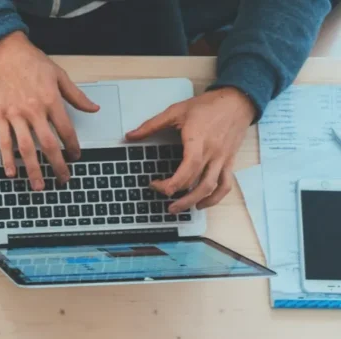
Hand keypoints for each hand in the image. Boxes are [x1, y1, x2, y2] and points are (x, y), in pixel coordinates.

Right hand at [0, 32, 98, 190]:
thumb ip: (76, 95)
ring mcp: (15, 115)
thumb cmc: (32, 62)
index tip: (76, 157)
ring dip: (33, 169)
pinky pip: (4, 142)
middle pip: (48, 144)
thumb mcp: (59, 75)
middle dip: (57, 165)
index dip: (72, 146)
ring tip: (39, 185)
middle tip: (63, 179)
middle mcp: (34, 110)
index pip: (66, 130)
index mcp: (51, 100)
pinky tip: (12, 173)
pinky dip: (8, 159)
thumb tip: (93, 109)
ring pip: (27, 148)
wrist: (5, 53)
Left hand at [126, 87, 255, 212]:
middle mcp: (212, 153)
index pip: (187, 170)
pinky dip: (215, 198)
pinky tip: (202, 203)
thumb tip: (130, 136)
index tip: (154, 184)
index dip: (169, 184)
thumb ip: (151, 125)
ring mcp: (222, 159)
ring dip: (194, 202)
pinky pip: (226, 184)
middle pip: (196, 183)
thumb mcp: (176, 111)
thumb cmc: (208, 105)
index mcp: (198, 141)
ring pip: (211, 188)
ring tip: (178, 208)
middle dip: (178, 196)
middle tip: (164, 202)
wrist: (238, 100)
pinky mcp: (229, 161)